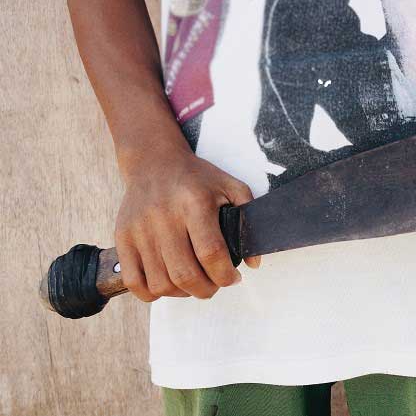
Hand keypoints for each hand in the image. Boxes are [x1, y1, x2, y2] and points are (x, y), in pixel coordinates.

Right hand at [115, 148, 259, 302]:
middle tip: (214, 284)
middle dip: (207, 289)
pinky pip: (134, 282)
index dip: (225, 275)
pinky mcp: (123, 238)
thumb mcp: (231, 187)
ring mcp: (140, 229)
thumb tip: (253, 263)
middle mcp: (164, 217)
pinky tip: (168, 282)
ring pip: (161, 283)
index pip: (211, 253)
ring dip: (182, 293)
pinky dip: (153, 292)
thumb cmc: (195, 178)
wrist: (154, 163)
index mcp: (195, 203)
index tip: (233, 278)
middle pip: (185, 274)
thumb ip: (248, 221)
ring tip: (193, 281)